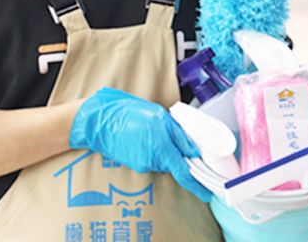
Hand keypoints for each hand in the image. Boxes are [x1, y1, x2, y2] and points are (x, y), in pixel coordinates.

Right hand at [70, 87, 212, 201]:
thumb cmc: (129, 113)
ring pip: (162, 161)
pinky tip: (142, 138)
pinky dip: (151, 151)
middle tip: (166, 135)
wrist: (101, 121)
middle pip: (174, 164)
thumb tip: (194, 150)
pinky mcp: (135, 165)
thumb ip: (179, 135)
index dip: (197, 185)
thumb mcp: (160, 116)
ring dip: (162, 150)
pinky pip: (151, 160)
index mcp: (163, 146)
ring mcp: (143, 164)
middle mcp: (154, 160)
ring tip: (149, 132)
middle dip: (176, 154)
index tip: (207, 194)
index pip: (184, 173)